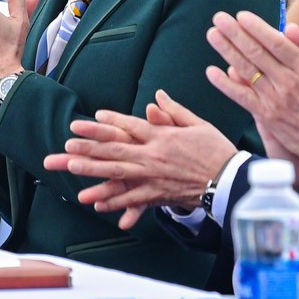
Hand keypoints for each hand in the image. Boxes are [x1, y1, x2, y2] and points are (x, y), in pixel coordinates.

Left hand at [45, 90, 238, 230]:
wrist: (231, 180)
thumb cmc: (216, 149)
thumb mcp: (197, 124)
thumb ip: (173, 111)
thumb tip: (157, 96)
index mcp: (162, 136)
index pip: (130, 126)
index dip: (109, 121)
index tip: (90, 118)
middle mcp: (153, 155)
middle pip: (116, 149)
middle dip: (90, 146)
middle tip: (67, 144)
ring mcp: (154, 176)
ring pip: (118, 173)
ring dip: (94, 170)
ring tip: (72, 168)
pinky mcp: (159, 195)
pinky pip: (133, 199)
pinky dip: (114, 201)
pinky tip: (96, 203)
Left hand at [204, 10, 298, 165]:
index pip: (277, 44)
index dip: (257, 29)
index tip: (241, 16)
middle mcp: (288, 82)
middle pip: (257, 53)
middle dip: (235, 34)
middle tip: (219, 18)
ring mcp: (275, 99)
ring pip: (247, 71)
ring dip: (227, 51)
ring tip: (212, 34)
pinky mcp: (266, 116)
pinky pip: (242, 97)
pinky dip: (226, 84)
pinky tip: (211, 72)